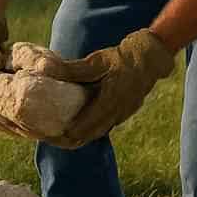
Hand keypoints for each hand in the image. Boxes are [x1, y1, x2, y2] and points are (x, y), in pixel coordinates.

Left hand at [38, 29, 175, 144]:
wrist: (151, 58)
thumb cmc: (122, 57)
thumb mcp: (96, 62)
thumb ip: (71, 69)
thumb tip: (45, 69)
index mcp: (111, 100)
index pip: (88, 124)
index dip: (71, 131)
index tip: (54, 135)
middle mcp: (118, 111)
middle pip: (93, 133)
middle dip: (74, 138)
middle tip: (54, 139)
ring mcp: (124, 113)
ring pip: (100, 131)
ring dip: (84, 136)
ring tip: (64, 138)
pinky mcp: (126, 111)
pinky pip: (107, 125)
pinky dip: (93, 129)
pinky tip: (82, 127)